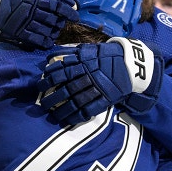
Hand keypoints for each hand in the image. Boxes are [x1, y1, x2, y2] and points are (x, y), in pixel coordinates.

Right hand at [0, 0, 78, 48]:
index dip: (68, 11)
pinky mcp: (19, 32)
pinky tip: (49, 41)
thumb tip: (70, 1)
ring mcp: (26, 21)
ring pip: (47, 29)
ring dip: (55, 32)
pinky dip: (46, 42)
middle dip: (61, 22)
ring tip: (56, 31)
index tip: (75, 15)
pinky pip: (37, 40)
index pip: (57, 4)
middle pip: (54, 18)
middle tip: (62, 23)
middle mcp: (32, 8)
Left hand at [37, 38, 163, 124]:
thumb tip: (51, 56)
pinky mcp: (106, 99)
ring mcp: (98, 89)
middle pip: (66, 89)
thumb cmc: (107, 56)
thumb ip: (71, 53)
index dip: (48, 80)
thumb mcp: (89, 50)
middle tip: (43, 104)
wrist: (131, 64)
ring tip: (53, 115)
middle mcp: (89, 76)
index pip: (61, 72)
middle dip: (52, 98)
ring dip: (62, 110)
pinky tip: (68, 120)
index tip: (40, 86)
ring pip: (76, 102)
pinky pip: (89, 110)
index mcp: (84, 63)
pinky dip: (77, 116)